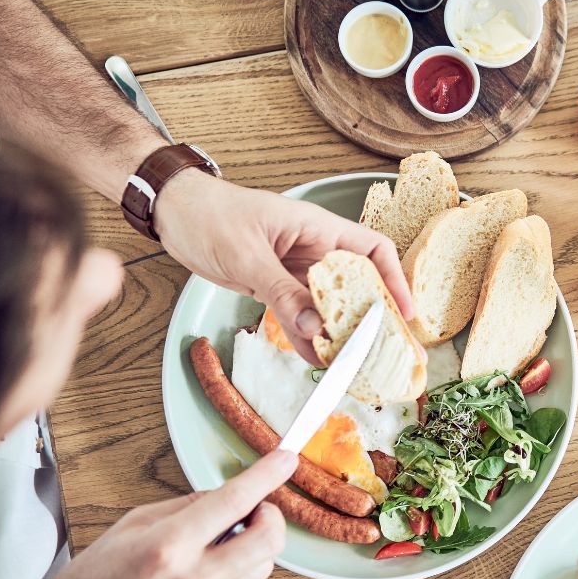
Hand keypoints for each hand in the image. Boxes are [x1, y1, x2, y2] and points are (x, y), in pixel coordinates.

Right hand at [0, 452, 293, 578]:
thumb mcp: (133, 525)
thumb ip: (188, 506)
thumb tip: (231, 494)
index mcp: (169, 545)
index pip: (235, 500)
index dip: (267, 475)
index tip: (286, 459)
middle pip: (269, 539)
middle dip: (270, 516)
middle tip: (253, 511)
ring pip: (262, 567)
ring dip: (249, 550)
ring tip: (214, 550)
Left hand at [153, 170, 412, 364]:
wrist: (172, 212)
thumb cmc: (209, 215)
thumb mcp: (248, 256)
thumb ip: (283, 293)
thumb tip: (316, 328)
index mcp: (318, 229)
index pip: (373, 251)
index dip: (395, 281)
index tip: (405, 314)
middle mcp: (315, 250)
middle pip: (358, 286)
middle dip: (374, 319)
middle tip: (390, 353)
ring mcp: (296, 270)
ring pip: (330, 307)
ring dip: (341, 335)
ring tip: (355, 366)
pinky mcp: (277, 286)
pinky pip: (302, 315)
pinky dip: (309, 338)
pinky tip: (316, 360)